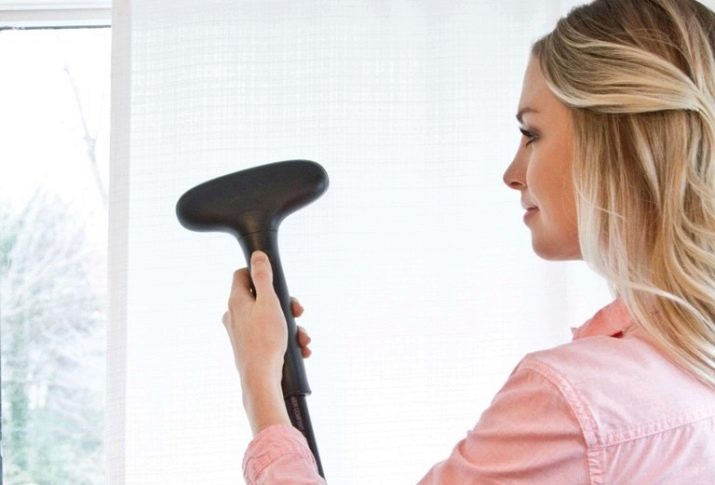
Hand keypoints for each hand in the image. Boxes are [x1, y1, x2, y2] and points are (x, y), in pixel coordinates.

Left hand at [222, 250, 311, 434]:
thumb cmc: (265, 341)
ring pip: (269, 319)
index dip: (260, 274)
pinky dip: (286, 340)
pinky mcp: (249, 348)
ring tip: (304, 338)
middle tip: (298, 312)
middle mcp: (235, 315)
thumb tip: (257, 256)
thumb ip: (263, 277)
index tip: (276, 281)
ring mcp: (241, 333)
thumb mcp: (269, 302)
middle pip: (260, 298)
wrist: (261, 379)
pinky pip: (270, 337)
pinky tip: (300, 349)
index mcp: (236, 301)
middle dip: (285, 305)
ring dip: (291, 326)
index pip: (242, 274)